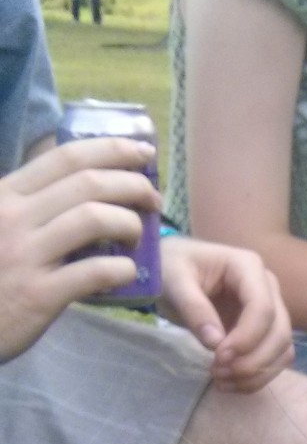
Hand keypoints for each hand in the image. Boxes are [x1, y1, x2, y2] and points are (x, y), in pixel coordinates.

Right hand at [0, 135, 158, 360]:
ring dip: (129, 223)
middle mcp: (15, 217)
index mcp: (7, 194)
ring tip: (138, 237)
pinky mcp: (39, 295)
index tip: (144, 152)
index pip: (66, 156)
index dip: (112, 148)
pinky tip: (126, 272)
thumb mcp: (1, 224)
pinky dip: (121, 269)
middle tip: (154, 199)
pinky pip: (93, 272)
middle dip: (133, 184)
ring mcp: (26, 255)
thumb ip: (33, 207)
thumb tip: (86, 190)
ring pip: (92, 218)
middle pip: (88, 183)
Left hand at [160, 236, 295, 391]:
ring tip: (222, 381)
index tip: (218, 357)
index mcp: (248, 267)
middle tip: (218, 372)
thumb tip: (216, 343)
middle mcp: (268, 288)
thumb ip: (193, 308)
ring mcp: (270, 310)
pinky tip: (230, 382)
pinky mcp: (264, 331)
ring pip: (283, 349)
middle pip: (280, 332)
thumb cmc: (171, 268)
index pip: (263, 308)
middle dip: (253, 360)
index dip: (246, 338)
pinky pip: (274, 359)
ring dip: (257, 372)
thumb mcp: (173, 281)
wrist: (171, 271)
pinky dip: (257, 376)